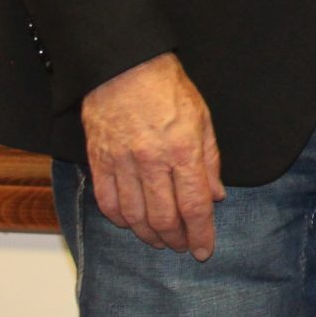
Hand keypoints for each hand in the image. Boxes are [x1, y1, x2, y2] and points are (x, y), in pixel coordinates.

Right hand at [81, 52, 225, 259]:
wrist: (124, 66)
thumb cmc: (167, 88)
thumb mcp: (203, 118)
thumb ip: (210, 161)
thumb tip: (216, 196)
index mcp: (183, 150)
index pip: (194, 205)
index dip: (201, 233)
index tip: (204, 250)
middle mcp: (152, 161)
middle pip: (164, 218)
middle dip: (176, 240)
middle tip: (183, 248)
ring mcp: (122, 163)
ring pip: (135, 216)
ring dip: (149, 236)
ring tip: (160, 241)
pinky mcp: (99, 161)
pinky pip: (108, 202)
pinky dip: (120, 219)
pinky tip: (131, 223)